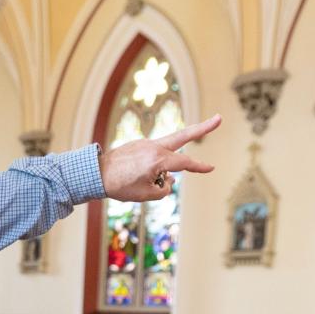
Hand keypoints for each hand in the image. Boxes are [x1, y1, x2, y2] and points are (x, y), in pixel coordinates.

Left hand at [99, 114, 221, 201]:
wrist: (95, 173)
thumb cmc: (119, 186)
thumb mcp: (145, 195)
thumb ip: (163, 190)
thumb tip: (169, 181)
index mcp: (158, 159)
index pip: (185, 163)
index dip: (199, 167)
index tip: (211, 167)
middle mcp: (154, 147)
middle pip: (184, 135)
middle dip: (203, 128)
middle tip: (219, 119)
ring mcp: (145, 143)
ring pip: (165, 151)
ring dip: (164, 167)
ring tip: (137, 181)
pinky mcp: (138, 144)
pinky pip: (152, 157)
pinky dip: (152, 168)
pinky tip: (132, 177)